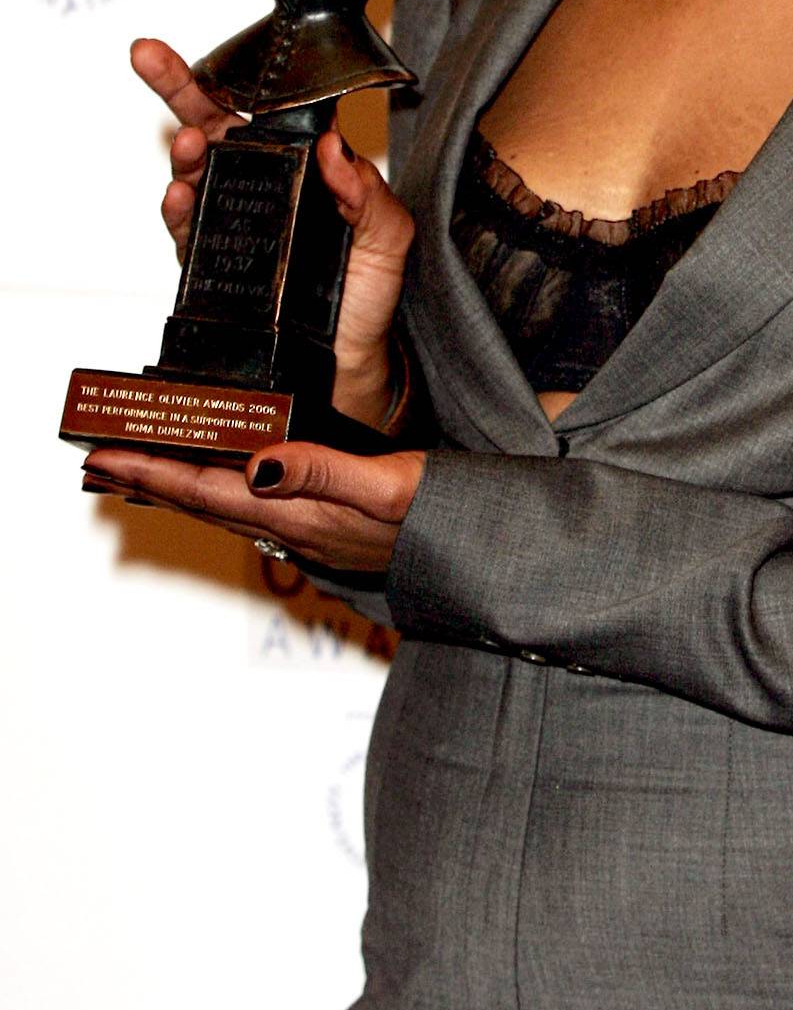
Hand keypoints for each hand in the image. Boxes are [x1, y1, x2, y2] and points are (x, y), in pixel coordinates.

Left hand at [81, 442, 425, 572]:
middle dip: (146, 479)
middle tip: (99, 459)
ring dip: (175, 486)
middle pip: (200, 500)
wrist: (476, 554)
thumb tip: (257, 464)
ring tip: (137, 469)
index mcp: (299, 514)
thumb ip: (323, 472)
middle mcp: (292, 528)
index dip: (151, 471)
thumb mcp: (388, 485)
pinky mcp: (318, 527)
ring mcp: (304, 532)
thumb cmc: (440, 520)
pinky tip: (216, 482)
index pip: (205, 488)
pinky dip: (215, 491)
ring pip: (220, 507)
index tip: (105, 455)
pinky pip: (247, 509)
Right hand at [130, 38, 415, 426]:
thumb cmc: (368, 294)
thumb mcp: (386, 235)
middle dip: (177, 85)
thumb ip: (367, 192)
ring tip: (189, 143)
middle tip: (151, 57)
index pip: (270, 110)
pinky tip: (180, 195)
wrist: (347, 360)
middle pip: (212, 123)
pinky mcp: (215, 260)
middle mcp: (262, 185)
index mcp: (304, 166)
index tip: (222, 51)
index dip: (243, 77)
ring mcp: (233, 219)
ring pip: (194, 171)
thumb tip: (335, 149)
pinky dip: (177, 208)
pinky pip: (186, 228)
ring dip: (184, 151)